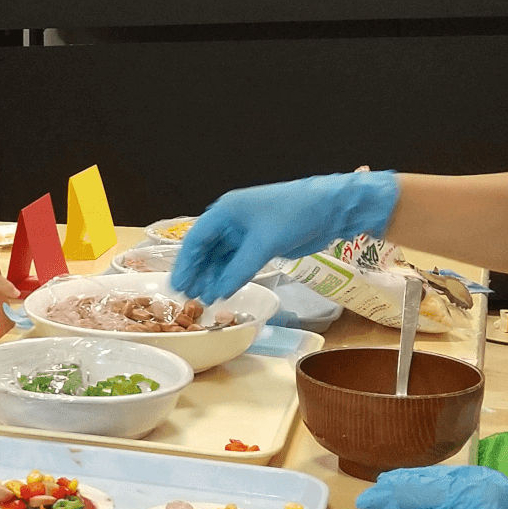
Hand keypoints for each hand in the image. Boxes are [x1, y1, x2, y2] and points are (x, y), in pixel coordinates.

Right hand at [171, 170, 399, 303]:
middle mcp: (231, 221)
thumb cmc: (294, 215)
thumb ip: (239, 270)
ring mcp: (245, 233)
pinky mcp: (259, 244)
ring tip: (204, 299)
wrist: (330, 209)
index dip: (185, 263)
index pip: (196, 239)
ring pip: (221, 258)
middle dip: (197, 273)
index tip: (177, 284)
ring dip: (213, 278)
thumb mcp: (264, 244)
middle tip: (187, 297)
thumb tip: (217, 294)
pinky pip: (237, 262)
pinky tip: (223, 291)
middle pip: (206, 250)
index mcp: (226, 211)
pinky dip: (230, 276)